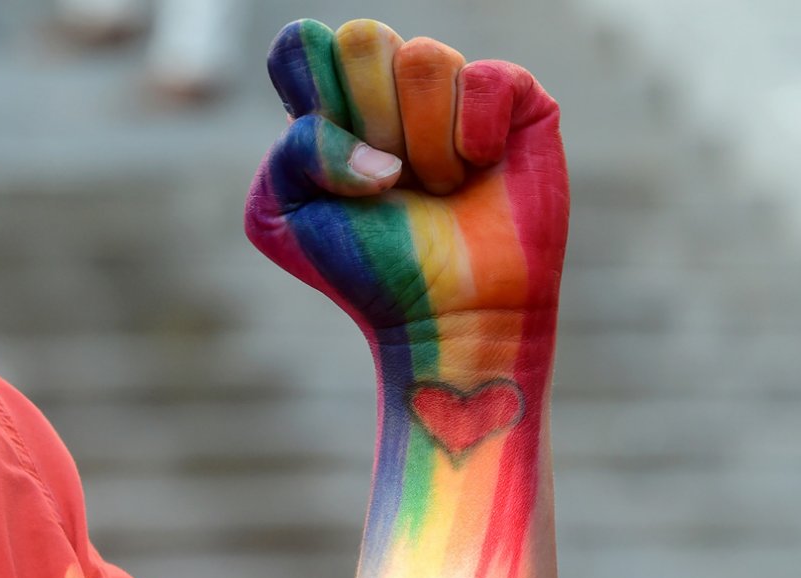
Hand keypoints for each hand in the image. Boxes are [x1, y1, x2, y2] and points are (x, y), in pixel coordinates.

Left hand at [245, 19, 568, 341]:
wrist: (449, 317)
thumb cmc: (370, 270)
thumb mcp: (284, 216)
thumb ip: (291, 150)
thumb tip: (377, 149)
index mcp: (331, 106)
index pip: (302, 43)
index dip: (311, 91)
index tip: (334, 160)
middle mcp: (391, 90)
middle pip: (363, 38)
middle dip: (371, 122)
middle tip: (390, 182)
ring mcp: (454, 93)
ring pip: (425, 57)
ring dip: (425, 144)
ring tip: (439, 190)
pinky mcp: (515, 103)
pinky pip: (487, 78)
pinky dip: (477, 137)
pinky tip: (480, 171)